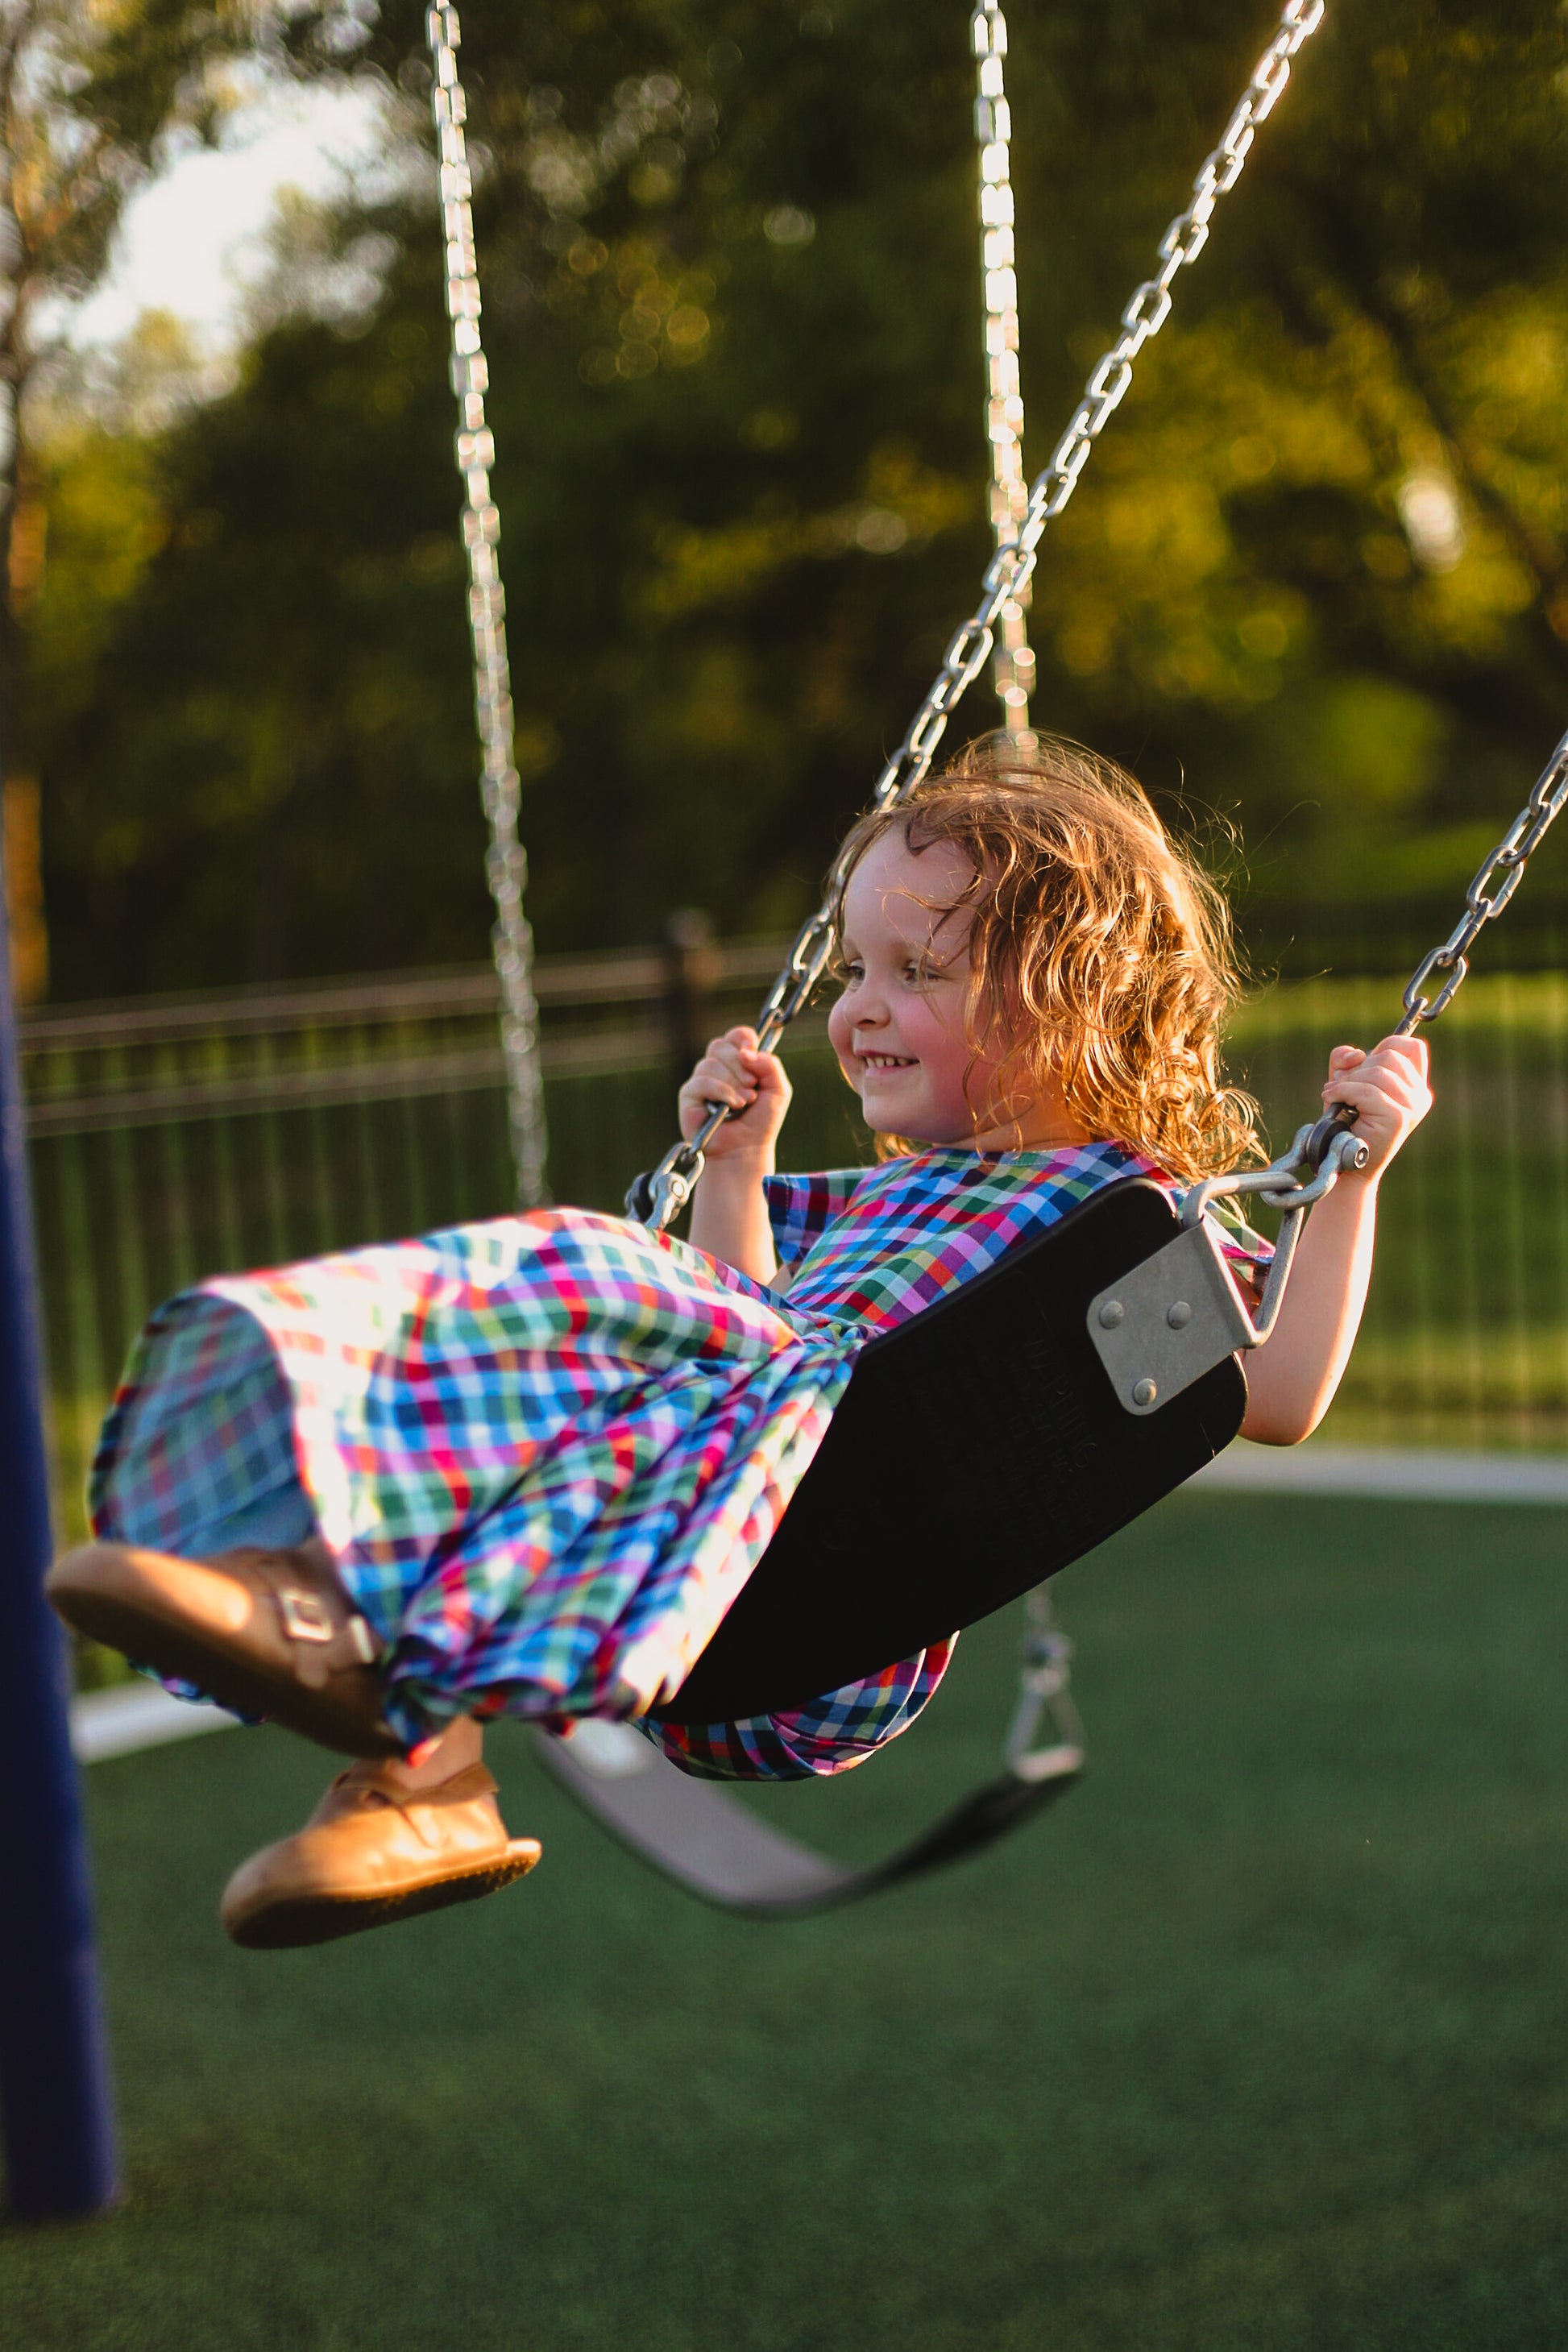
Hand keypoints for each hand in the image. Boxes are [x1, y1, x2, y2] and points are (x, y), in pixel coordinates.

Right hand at [678, 1026, 790, 1162]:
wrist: (745, 1149)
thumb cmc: (760, 1122)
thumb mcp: (778, 1090)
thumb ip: (771, 1065)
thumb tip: (746, 1053)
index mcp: (737, 1063)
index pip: (735, 1036)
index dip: (743, 1038)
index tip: (751, 1051)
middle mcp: (717, 1068)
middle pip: (720, 1045)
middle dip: (740, 1065)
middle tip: (752, 1086)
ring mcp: (701, 1081)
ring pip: (711, 1063)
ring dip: (733, 1083)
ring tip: (744, 1102)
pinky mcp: (689, 1096)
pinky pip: (702, 1081)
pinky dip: (721, 1092)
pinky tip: (731, 1107)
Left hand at [1321, 1035, 1431, 1178]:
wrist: (1343, 1161)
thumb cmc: (1344, 1120)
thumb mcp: (1345, 1081)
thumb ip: (1346, 1059)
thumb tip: (1356, 1054)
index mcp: (1415, 1086)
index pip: (1413, 1047)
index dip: (1385, 1047)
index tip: (1364, 1063)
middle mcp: (1420, 1096)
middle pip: (1390, 1056)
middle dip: (1359, 1068)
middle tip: (1343, 1087)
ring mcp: (1413, 1107)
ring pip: (1377, 1072)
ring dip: (1348, 1082)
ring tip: (1335, 1097)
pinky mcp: (1399, 1117)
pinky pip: (1366, 1091)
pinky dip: (1343, 1092)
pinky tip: (1333, 1100)